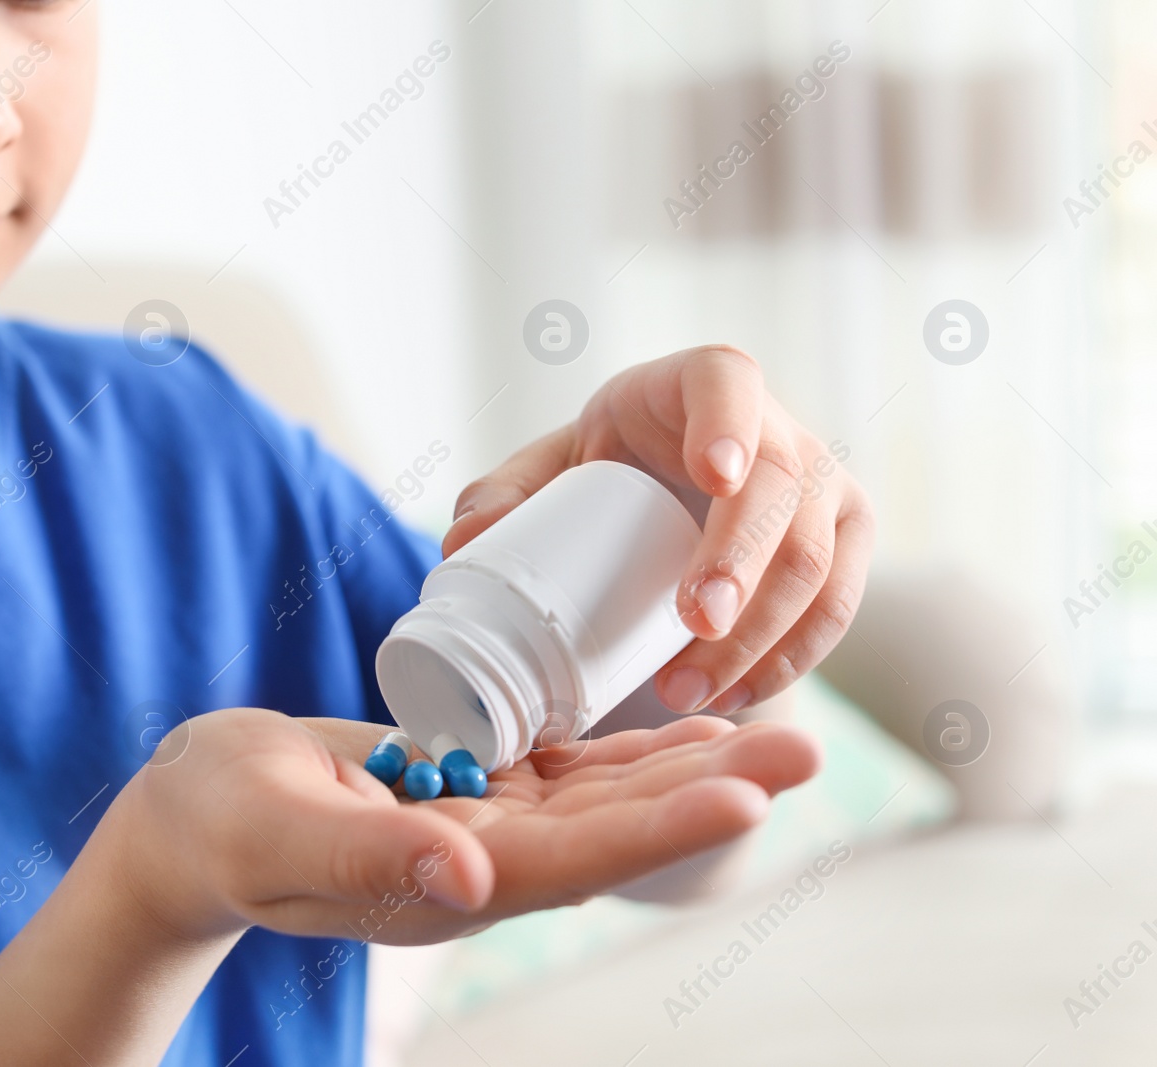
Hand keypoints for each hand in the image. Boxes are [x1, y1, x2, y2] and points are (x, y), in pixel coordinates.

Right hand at [109, 707, 819, 944]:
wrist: (194, 817)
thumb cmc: (219, 826)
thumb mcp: (278, 833)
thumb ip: (369, 855)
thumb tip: (471, 879)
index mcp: (442, 887)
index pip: (573, 861)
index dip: (660, 828)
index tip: (745, 793)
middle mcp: (481, 865)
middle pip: (615, 828)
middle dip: (708, 788)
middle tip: (806, 744)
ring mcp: (480, 827)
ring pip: (604, 796)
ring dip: (686, 761)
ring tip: (774, 724)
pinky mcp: (468, 788)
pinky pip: (565, 767)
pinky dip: (627, 745)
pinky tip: (683, 719)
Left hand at [443, 345, 874, 715]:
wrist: (667, 501)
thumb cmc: (607, 473)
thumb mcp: (549, 471)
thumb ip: (500, 496)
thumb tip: (467, 542)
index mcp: (701, 383)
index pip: (727, 382)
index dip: (729, 423)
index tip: (715, 474)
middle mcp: (780, 428)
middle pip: (782, 490)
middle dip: (742, 562)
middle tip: (694, 624)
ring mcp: (824, 487)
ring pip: (816, 562)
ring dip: (759, 635)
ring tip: (686, 689)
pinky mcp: (845, 546)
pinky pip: (835, 611)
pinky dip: (785, 661)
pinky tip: (734, 695)